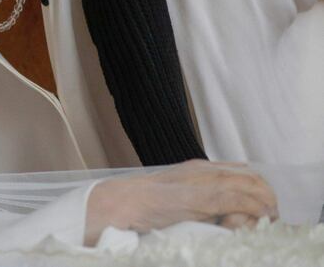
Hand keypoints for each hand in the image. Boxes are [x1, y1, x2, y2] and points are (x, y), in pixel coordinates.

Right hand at [85, 159, 277, 244]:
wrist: (121, 202)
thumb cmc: (144, 205)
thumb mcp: (179, 197)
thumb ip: (200, 200)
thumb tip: (224, 214)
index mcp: (200, 169)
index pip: (243, 172)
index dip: (258, 189)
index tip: (263, 207)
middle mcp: (205, 170)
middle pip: (252, 177)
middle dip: (265, 196)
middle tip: (268, 217)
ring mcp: (205, 182)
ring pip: (251, 186)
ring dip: (263, 204)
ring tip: (265, 220)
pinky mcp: (203, 198)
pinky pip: (239, 199)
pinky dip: (253, 209)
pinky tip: (253, 218)